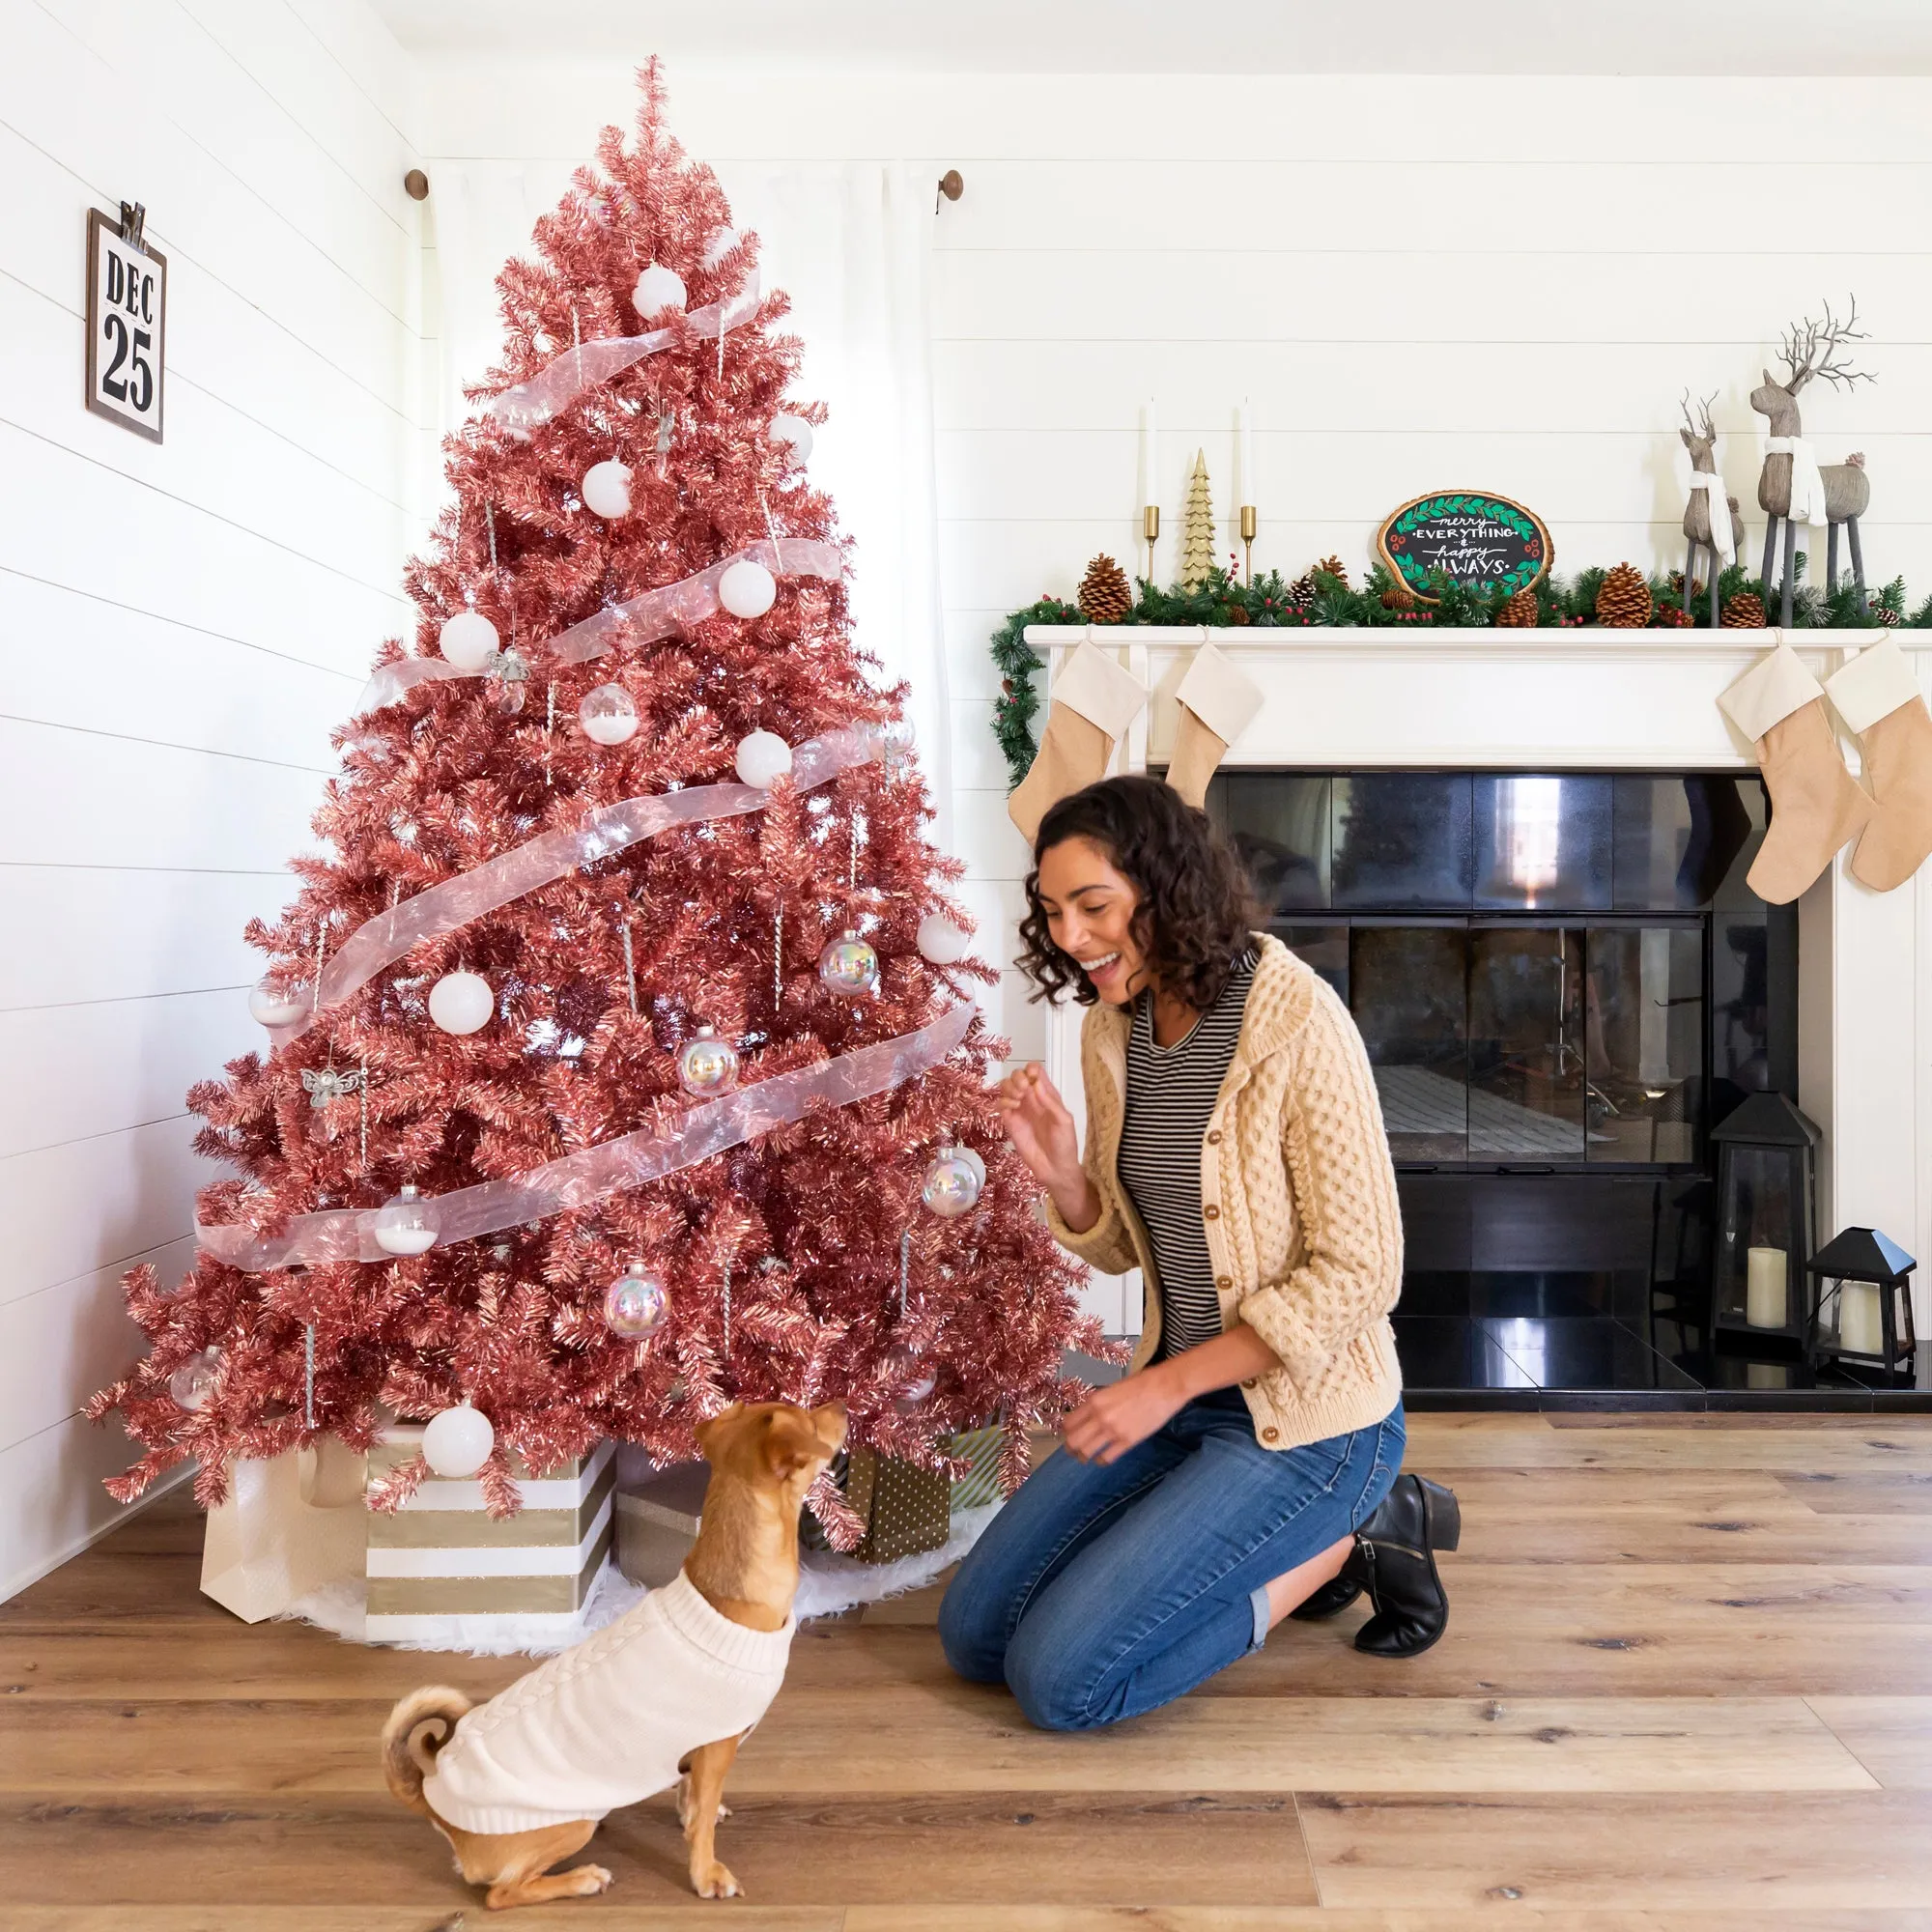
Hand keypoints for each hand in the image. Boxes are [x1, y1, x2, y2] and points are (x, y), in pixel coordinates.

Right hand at [996, 1063, 1080, 1190]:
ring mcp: (1020, 1110)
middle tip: (1023, 1091)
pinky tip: (1013, 1108)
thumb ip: (1050, 1101)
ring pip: (1006, 1087)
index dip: (1031, 1069)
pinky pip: (1000, 1104)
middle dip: (1017, 1077)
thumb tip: (1035, 1083)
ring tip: (1018, 1100)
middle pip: (1017, 1075)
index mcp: (1047, 1095)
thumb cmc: (1065, 1144)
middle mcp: (1032, 1099)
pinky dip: (1003, 1102)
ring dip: (1009, 1088)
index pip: (1036, 1071)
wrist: (1055, 1168)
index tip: (1031, 1078)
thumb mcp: (1064, 1121)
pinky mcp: (1010, 1122)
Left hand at [1061, 1363, 1189, 1464]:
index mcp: (1094, 1400)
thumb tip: (1088, 1416)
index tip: (1068, 1434)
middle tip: (1072, 1450)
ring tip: (1085, 1457)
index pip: (1069, 1423)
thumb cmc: (1141, 1383)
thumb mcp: (1112, 1388)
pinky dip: (1101, 1461)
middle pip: (1073, 1440)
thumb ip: (1098, 1403)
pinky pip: (1107, 1458)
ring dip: (1083, 1457)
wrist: (1164, 1387)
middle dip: (1070, 1448)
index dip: (1066, 1431)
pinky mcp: (1128, 1441)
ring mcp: (1113, 1431)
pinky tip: (1102, 1459)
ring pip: (1087, 1452)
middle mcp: (1100, 1417)